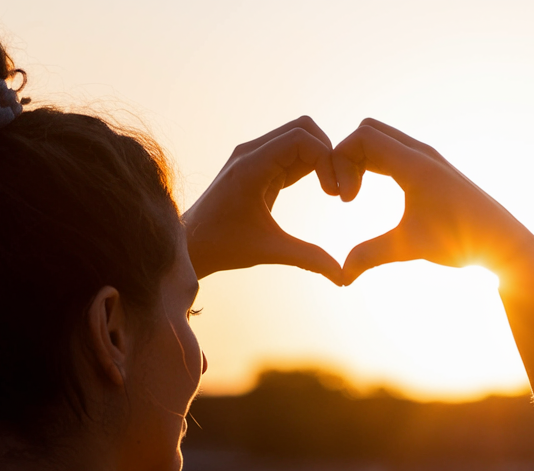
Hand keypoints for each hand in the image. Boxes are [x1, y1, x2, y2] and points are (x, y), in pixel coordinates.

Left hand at [183, 117, 342, 284]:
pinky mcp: (257, 166)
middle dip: (329, 153)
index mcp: (251, 166)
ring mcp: (253, 157)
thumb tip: (343, 278)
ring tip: (334, 191)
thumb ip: (309, 259)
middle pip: (304, 129)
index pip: (301, 138)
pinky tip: (322, 190)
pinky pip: (292, 153)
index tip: (336, 195)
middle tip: (340, 189)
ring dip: (322, 158)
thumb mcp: (269, 251)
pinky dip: (312, 165)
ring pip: (300, 138)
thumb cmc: (222, 247)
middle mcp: (251, 153)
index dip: (327, 159)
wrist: (189, 245)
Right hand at [333, 119, 533, 284]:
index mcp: (415, 164)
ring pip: (381, 139)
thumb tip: (340, 276)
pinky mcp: (432, 169)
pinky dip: (375, 163)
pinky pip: (394, 151)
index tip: (345, 199)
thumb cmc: (461, 241)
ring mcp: (428, 158)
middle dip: (347, 156)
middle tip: (345, 194)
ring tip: (354, 195)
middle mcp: (421, 153)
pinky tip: (373, 192)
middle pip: (369, 131)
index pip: (363, 136)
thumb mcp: (410, 248)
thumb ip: (370, 256)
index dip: (341, 161)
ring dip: (361, 160)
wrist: (503, 241)